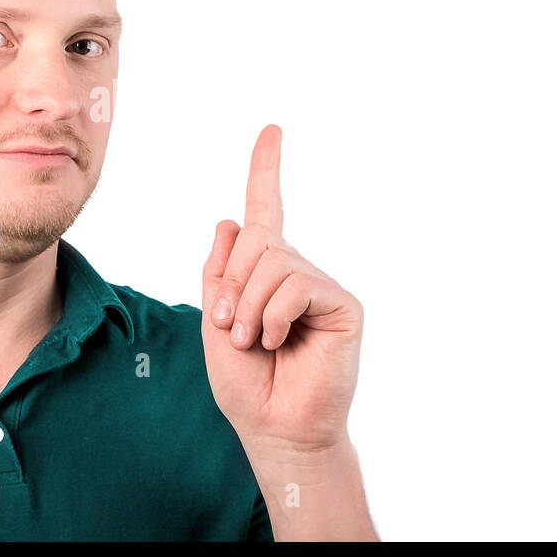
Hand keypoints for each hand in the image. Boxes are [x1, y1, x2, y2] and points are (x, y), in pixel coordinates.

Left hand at [200, 124, 364, 453]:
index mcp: (264, 270)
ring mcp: (321, 285)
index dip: (266, 168)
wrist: (273, 426)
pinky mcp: (342, 304)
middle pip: (257, 239)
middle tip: (230, 329)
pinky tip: (278, 342)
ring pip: (273, 261)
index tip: (272, 130)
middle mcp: (296, 270)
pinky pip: (296, 286)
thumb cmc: (245, 380)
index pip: (267, 209)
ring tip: (254, 341)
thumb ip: (220, 270)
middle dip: (231, 285)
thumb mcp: (214, 319)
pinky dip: (272, 316)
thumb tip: (231, 218)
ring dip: (248, 307)